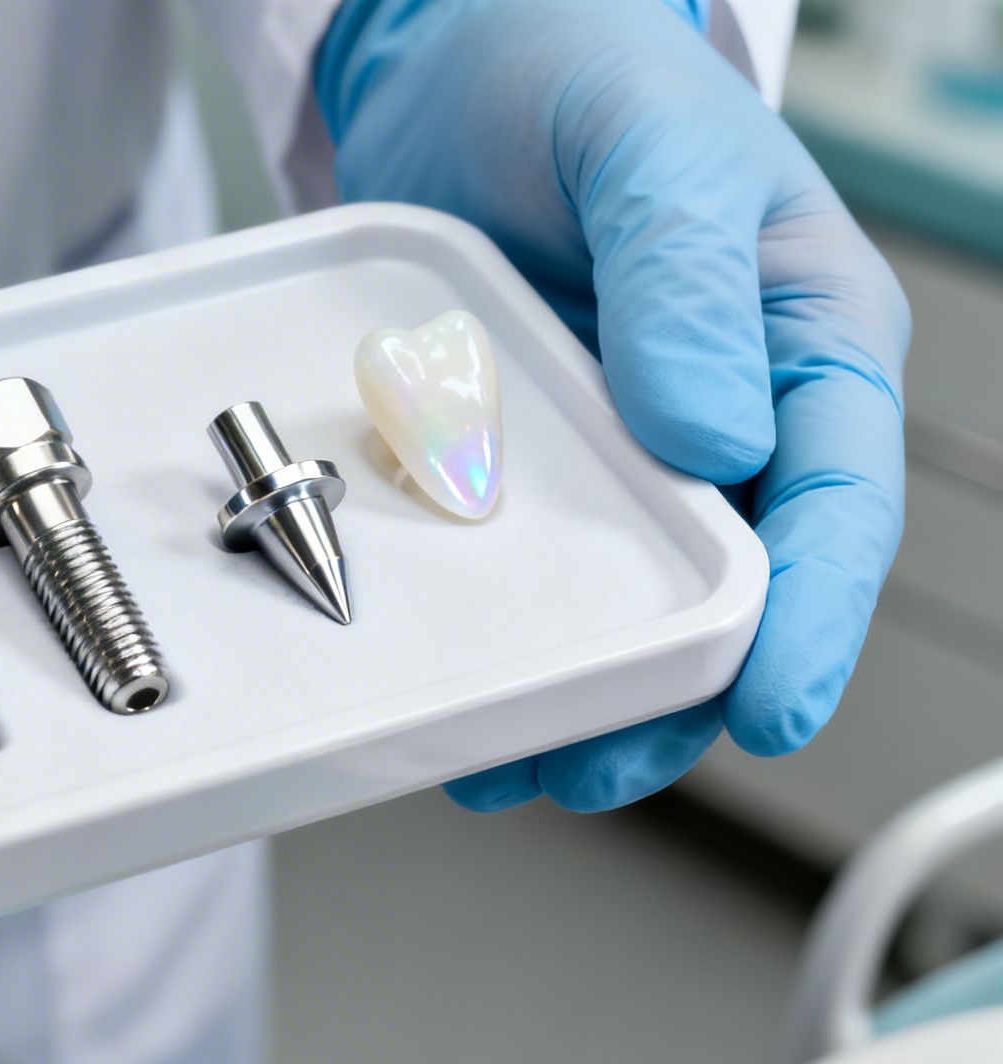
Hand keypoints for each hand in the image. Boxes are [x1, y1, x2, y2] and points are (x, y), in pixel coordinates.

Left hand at [316, 1, 908, 810]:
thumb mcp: (652, 149)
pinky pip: (524, 555)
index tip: (765, 706)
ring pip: (623, 596)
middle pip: (727, 590)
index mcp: (803, 345)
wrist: (454, 49)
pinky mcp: (524, 450)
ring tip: (512, 762)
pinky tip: (456, 680)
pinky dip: (498, 623)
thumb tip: (718, 440)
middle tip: (595, 766)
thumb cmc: (584, 66)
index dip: (810, 621)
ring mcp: (618, 441)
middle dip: (671, 694)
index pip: (835, 506)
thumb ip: (685, 279)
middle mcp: (723, 413)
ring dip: (576, 688)